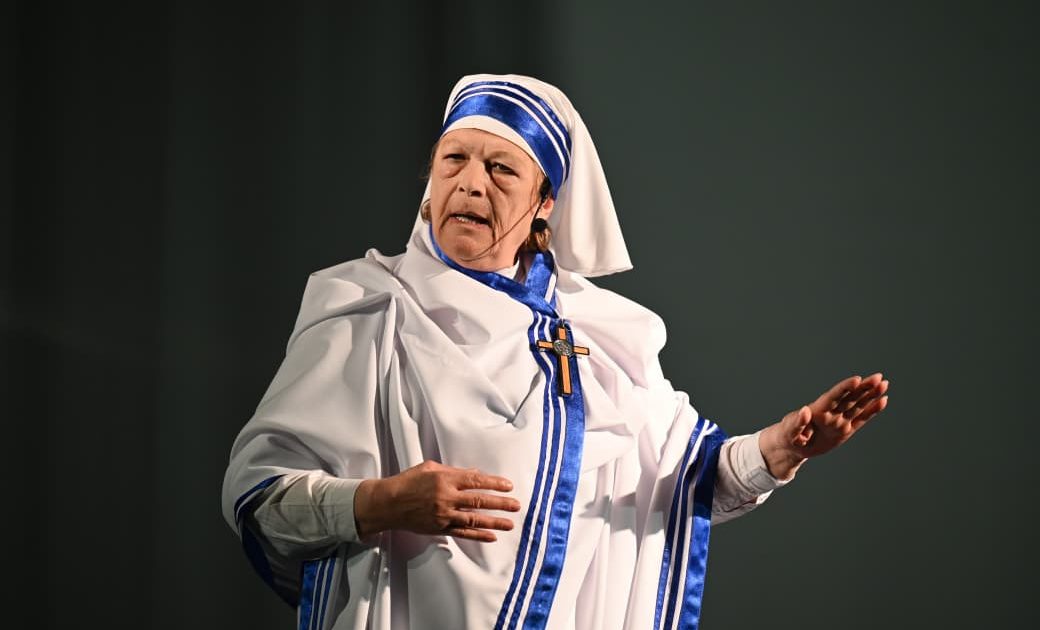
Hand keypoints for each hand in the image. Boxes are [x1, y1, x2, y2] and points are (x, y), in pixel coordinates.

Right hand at [353, 460, 519, 541]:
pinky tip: (491, 537)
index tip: (508, 486)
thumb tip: (475, 474)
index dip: (494, 483)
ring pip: (474, 519)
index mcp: (445, 479)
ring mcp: (443, 515)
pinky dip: (478, 536)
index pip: (475, 481)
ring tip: (510, 524)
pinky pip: (462, 533)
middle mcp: (446, 497)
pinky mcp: (439, 528)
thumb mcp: (430, 468)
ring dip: (494, 522)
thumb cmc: (408, 481)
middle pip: (479, 500)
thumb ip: (454, 471)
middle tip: (516, 505)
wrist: (388, 504)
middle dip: (500, 503)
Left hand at [760, 373, 889, 479]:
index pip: (834, 396)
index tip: (857, 379)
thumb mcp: (789, 430)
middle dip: (863, 387)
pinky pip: (861, 419)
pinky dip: (872, 411)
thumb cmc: (787, 435)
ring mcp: (839, 420)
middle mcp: (831, 412)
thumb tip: (805, 410)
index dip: (845, 388)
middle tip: (878, 377)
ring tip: (884, 384)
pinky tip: (882, 401)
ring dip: (871, 395)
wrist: (791, 446)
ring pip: (858, 405)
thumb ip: (797, 422)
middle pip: (850, 397)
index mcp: (818, 409)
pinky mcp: (846, 430)